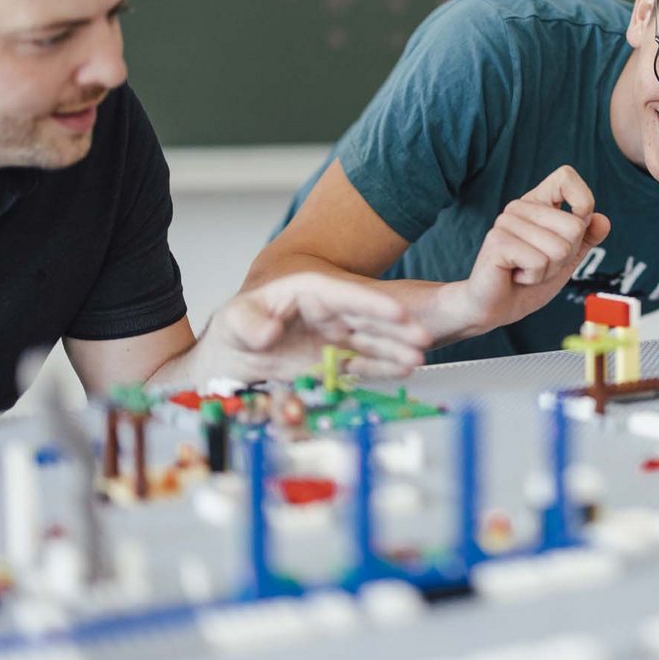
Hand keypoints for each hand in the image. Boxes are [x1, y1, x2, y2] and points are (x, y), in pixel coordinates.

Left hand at [201, 272, 430, 380]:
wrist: (235, 355)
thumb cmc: (237, 325)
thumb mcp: (235, 318)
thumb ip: (250, 322)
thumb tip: (268, 333)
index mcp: (312, 290)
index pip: (346, 294)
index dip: (373, 302)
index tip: (397, 311)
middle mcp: (331, 312)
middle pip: (369, 317)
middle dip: (397, 327)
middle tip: (423, 336)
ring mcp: (337, 337)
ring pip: (373, 341)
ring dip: (396, 349)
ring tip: (418, 357)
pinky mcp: (337, 361)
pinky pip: (365, 363)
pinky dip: (384, 367)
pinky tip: (404, 369)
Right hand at [462, 165, 611, 330]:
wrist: (497, 308)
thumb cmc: (530, 281)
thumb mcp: (567, 258)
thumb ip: (586, 238)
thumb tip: (603, 220)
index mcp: (536, 203)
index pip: (566, 177)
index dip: (583, 202)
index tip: (575, 229)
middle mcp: (519, 207)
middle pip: (574, 226)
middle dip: (566, 257)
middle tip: (541, 264)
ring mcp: (506, 222)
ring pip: (560, 248)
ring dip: (549, 270)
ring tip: (527, 271)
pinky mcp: (497, 242)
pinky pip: (540, 262)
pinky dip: (535, 277)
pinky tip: (517, 276)